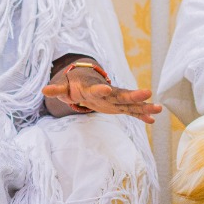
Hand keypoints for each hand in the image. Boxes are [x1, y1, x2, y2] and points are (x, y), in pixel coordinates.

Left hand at [42, 70, 162, 124]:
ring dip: (144, 106)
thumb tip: (44, 89)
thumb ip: (57, 89)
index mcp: (93, 89)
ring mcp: (115, 100)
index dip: (101, 89)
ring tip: (159, 109)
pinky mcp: (119, 106)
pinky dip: (141, 116)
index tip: (107, 88)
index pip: (97, 88)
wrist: (85, 82)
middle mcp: (108, 94)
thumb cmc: (73, 85)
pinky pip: (132, 112)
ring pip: (131, 104)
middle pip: (122, 95)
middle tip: (148, 93)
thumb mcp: (64, 88)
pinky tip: (153, 120)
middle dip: (134, 95)